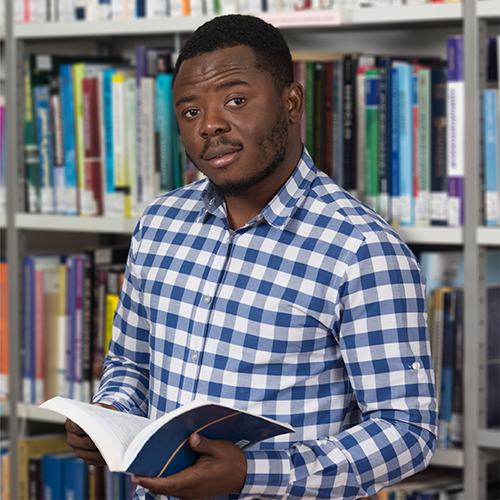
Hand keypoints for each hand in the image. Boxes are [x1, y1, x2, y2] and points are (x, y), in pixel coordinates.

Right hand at [65, 403, 116, 465]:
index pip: (75, 427)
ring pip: (87, 454)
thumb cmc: (100, 414)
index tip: (98, 428)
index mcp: (72, 423)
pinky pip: (92, 460)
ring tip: (112, 450)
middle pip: (83, 443)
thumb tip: (97, 405)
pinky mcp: (84, 457)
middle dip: (96, 442)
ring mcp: (77, 449)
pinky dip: (101, 459)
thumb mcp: (102, 408)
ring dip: (100, 453)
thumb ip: (100, 407)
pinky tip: (111, 456)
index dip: (87, 428)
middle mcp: (72, 438)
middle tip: (109, 441)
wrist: (101, 423)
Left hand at [131, 433, 246, 499]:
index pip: (167, 485)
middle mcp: (191, 492)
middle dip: (149, 481)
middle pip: (165, 489)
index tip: (136, 476)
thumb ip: (204, 444)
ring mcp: (193, 495)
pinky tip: (165, 470)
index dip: (150, 482)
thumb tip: (191, 438)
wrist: (244, 475)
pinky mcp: (195, 494)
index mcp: (195, 480)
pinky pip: (177, 490)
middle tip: (134, 469)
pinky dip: (168, 482)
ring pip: (170, 490)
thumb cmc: (232, 460)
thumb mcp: (219, 448)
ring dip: (159, 482)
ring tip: (146, 468)